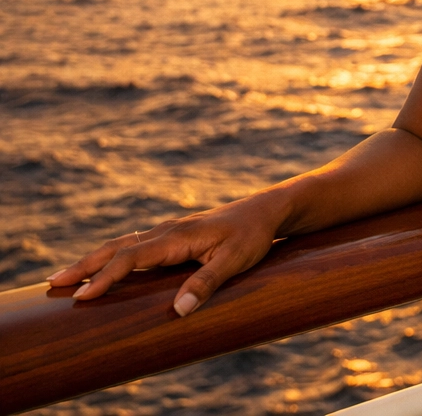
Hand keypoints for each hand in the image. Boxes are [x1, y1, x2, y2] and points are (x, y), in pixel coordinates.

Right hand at [47, 195, 285, 316]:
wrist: (268, 210)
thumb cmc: (254, 235)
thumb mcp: (236, 260)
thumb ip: (207, 282)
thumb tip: (178, 310)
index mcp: (177, 237)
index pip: (132, 258)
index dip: (106, 277)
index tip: (82, 296)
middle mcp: (167, 231)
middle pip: (117, 248)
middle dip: (85, 266)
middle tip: (54, 283)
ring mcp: (169, 232)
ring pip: (123, 245)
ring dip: (94, 260)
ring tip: (66, 276)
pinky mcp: (174, 235)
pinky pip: (134, 245)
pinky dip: (112, 255)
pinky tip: (103, 266)